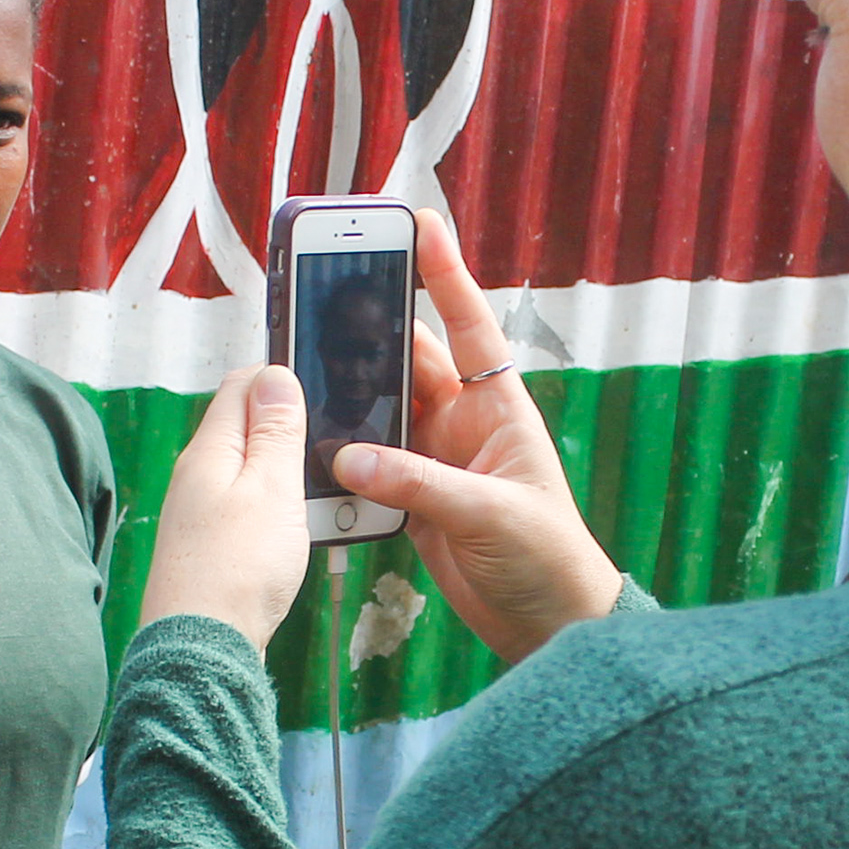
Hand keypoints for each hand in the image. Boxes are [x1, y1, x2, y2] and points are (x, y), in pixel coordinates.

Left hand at [140, 364, 314, 643]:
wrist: (203, 651)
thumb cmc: (236, 570)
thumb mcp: (271, 488)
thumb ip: (276, 431)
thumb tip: (274, 375)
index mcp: (209, 449)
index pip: (240, 384)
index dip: (281, 376)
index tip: (322, 386)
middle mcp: (198, 475)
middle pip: (248, 428)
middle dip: (293, 430)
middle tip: (333, 446)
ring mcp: (201, 513)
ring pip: (254, 473)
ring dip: (292, 477)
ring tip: (325, 496)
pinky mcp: (211, 547)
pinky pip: (251, 512)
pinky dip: (280, 512)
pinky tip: (300, 532)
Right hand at [333, 213, 626, 664]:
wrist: (549, 625)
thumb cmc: (547, 558)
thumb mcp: (491, 514)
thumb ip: (422, 484)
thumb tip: (352, 456)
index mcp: (498, 409)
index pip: (468, 326)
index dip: (444, 274)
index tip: (419, 223)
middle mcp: (463, 425)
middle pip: (407, 362)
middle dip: (368, 332)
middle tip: (319, 298)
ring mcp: (434, 461)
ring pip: (380, 411)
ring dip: (347, 396)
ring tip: (299, 369)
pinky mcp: (412, 501)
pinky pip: (367, 466)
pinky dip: (339, 457)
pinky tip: (307, 446)